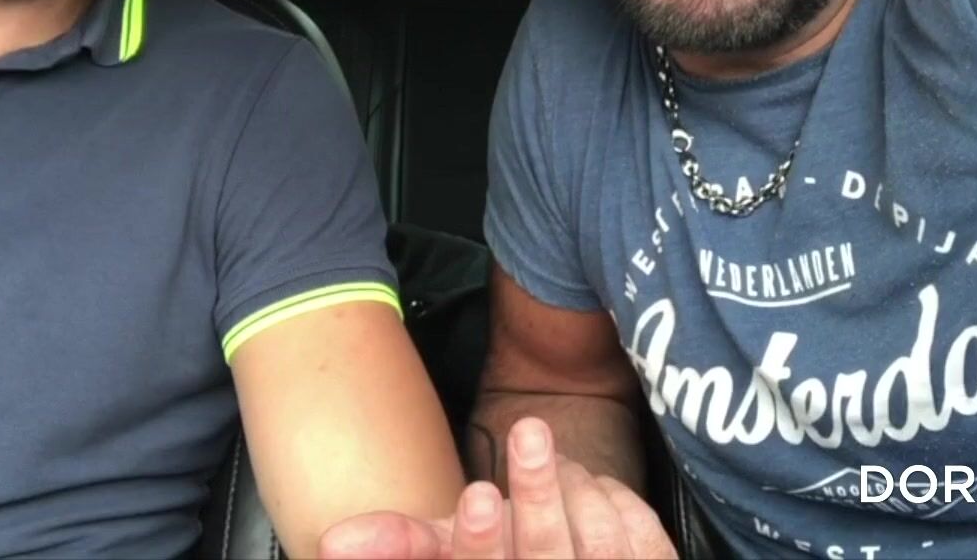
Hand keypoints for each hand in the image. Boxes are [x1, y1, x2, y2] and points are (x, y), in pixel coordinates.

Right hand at [318, 418, 677, 558]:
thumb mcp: (451, 550)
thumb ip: (400, 543)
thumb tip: (334, 542)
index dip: (480, 541)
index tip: (479, 496)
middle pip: (547, 554)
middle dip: (538, 493)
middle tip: (530, 429)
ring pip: (598, 537)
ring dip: (577, 484)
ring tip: (551, 454)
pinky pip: (642, 534)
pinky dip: (618, 499)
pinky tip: (594, 487)